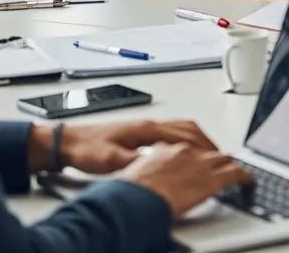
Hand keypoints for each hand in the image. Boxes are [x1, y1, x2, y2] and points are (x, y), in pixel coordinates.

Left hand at [28, 118, 220, 174]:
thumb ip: (134, 162)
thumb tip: (154, 164)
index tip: (214, 155)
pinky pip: (171, 129)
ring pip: (180, 126)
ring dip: (197, 137)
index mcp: (145, 128)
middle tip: (219, 154)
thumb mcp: (111, 160)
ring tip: (209, 150)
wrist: (69, 141)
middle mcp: (148, 124)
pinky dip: (186, 136)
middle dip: (205, 140)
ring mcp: (145, 125)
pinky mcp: (140, 131)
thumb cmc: (87, 149)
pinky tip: (185, 147)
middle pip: (186, 127)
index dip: (200, 145)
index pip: (182, 134)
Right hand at [119, 141, 252, 217]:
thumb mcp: (128, 174)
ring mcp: (198, 163)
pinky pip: (234, 173)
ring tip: (233, 168)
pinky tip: (248, 180)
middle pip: (205, 148)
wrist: (135, 198)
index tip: (193, 159)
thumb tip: (136, 179)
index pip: (183, 145)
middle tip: (217, 163)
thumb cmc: (128, 191)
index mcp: (163, 148)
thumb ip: (138, 171)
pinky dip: (243, 176)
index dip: (190, 153)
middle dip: (212, 155)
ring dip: (227, 163)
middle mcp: (183, 150)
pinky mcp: (210, 179)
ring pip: (221, 158)